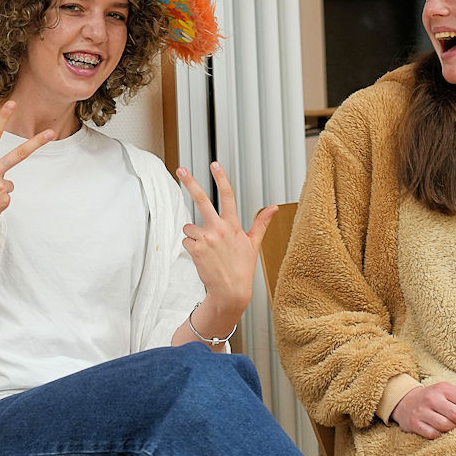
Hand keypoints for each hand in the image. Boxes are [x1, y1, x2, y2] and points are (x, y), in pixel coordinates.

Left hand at [176, 162, 277, 314]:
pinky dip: (191, 247)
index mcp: (233, 225)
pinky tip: (202, 257)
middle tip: (181, 170)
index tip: (215, 164)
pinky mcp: (195, 249)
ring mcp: (206, 239)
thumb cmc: (242, 268)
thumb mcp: (253, 244)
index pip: (228, 196)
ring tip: (207, 250)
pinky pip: (186, 241)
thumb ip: (261, 222)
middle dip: (190, 183)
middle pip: (201, 200)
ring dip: (194, 236)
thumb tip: (274, 207)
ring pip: (190, 227)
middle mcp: (219, 229)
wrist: (230, 291)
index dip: (221, 178)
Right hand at [391, 382, 455, 439]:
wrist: (405, 402)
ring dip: (455, 432)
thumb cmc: (434, 400)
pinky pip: (433, 434)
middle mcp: (431, 398)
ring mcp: (421, 411)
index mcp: (443, 388)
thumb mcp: (447, 393)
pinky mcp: (414, 424)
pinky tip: (443, 434)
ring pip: (446, 426)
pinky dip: (441, 437)